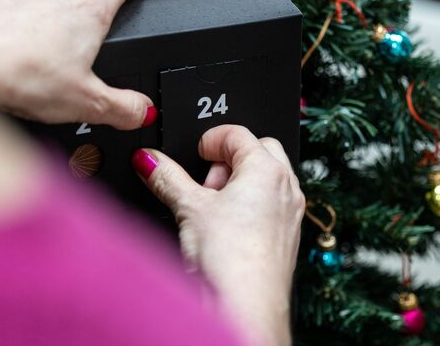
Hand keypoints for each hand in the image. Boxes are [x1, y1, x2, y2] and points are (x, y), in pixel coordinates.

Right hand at [131, 125, 304, 345]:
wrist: (247, 306)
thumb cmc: (229, 258)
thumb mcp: (189, 208)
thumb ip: (166, 177)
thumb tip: (148, 160)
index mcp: (267, 169)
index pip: (238, 133)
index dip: (210, 139)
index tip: (196, 152)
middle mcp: (286, 186)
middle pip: (259, 150)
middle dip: (228, 159)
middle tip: (204, 182)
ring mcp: (290, 212)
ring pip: (267, 178)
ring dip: (239, 181)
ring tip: (212, 206)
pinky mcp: (287, 235)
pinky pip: (271, 204)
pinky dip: (250, 204)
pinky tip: (226, 227)